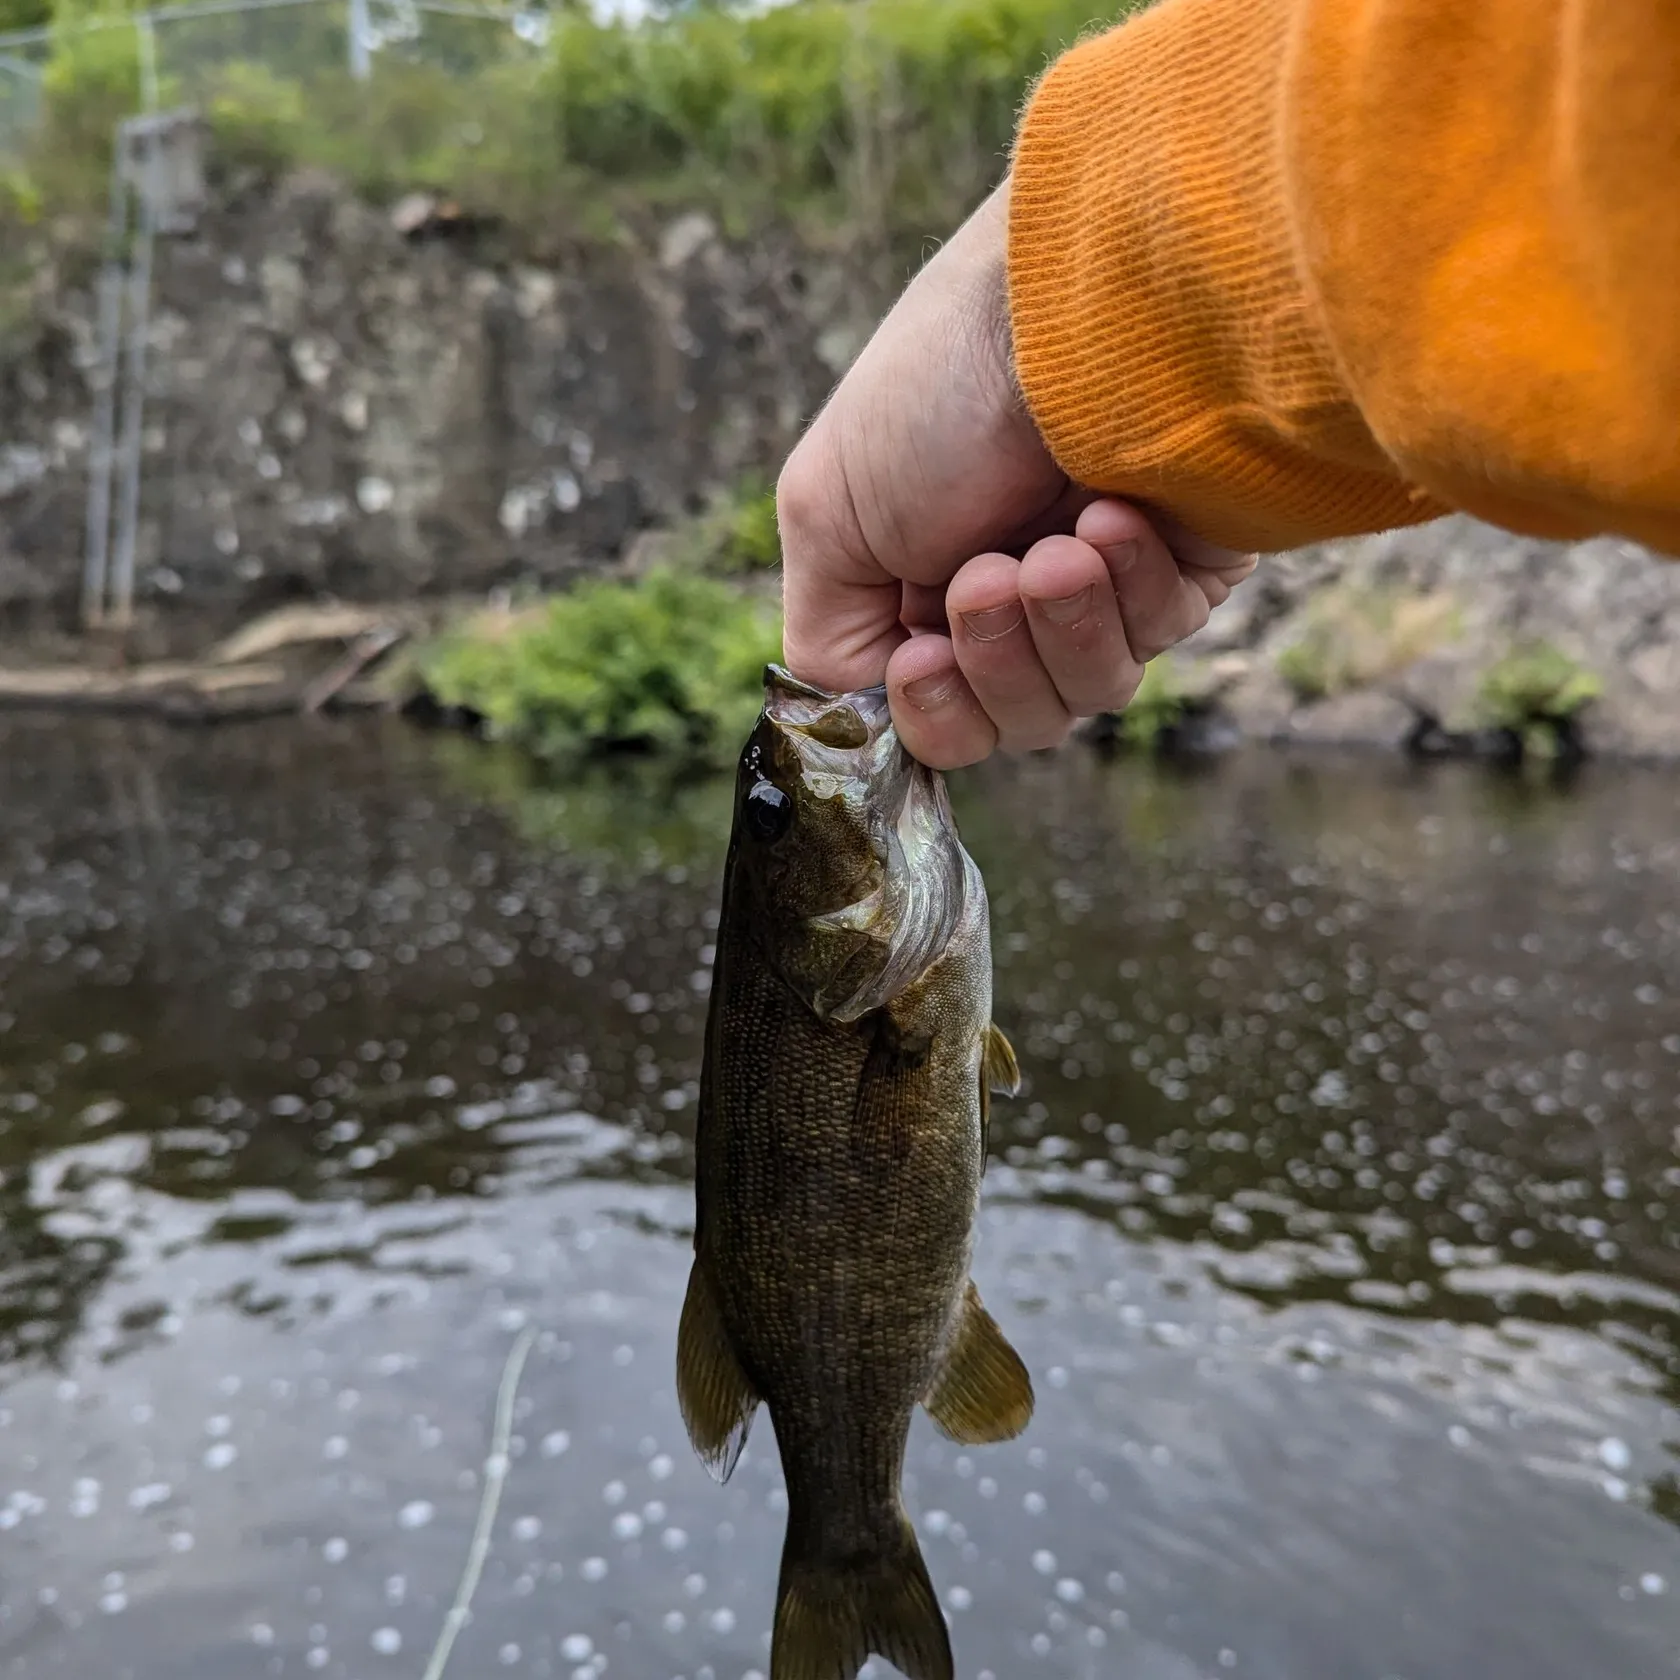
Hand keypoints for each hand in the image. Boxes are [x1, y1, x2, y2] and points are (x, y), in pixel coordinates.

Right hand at [776, 178, 1255, 768]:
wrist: (1069, 294)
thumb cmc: (937, 385)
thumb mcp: (826, 512)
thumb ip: (825, 638)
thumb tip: (860, 712)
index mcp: (924, 585)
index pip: (937, 715)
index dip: (931, 712)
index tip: (921, 657)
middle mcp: (1015, 591)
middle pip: (1015, 720)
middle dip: (997, 658)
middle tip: (990, 571)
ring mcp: (1105, 580)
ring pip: (1089, 695)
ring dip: (1062, 623)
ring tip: (1057, 541)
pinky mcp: (1186, 560)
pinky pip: (1161, 635)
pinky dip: (1131, 584)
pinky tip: (1112, 511)